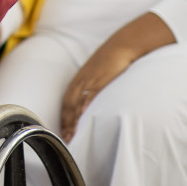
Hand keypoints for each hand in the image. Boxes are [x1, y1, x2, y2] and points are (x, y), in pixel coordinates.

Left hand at [58, 11, 172, 139]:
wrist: (122, 46)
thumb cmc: (111, 62)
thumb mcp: (98, 76)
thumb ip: (94, 90)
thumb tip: (93, 107)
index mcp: (78, 82)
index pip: (66, 104)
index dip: (64, 119)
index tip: (64, 134)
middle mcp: (81, 81)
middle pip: (68, 105)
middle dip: (66, 123)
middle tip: (66, 139)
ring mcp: (90, 80)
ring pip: (77, 102)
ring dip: (73, 119)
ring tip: (73, 134)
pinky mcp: (101, 79)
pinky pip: (92, 93)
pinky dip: (86, 104)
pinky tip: (84, 114)